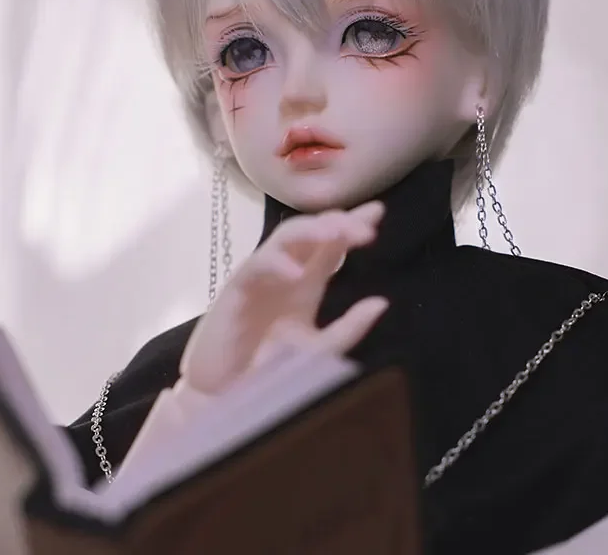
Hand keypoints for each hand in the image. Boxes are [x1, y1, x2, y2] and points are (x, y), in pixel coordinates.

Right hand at [181, 201, 387, 394]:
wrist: (226, 395)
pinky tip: (295, 272)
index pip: (331, 246)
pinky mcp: (237, 290)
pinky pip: (256, 267)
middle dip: (337, 222)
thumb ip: (349, 328)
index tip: (378, 212)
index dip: (352, 225)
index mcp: (306, 284)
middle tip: (364, 225)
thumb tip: (381, 302)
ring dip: (310, 231)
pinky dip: (276, 264)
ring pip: (284, 238)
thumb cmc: (270, 371)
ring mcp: (261, 278)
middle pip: (311, 233)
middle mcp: (285, 274)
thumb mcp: (319, 351)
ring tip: (336, 233)